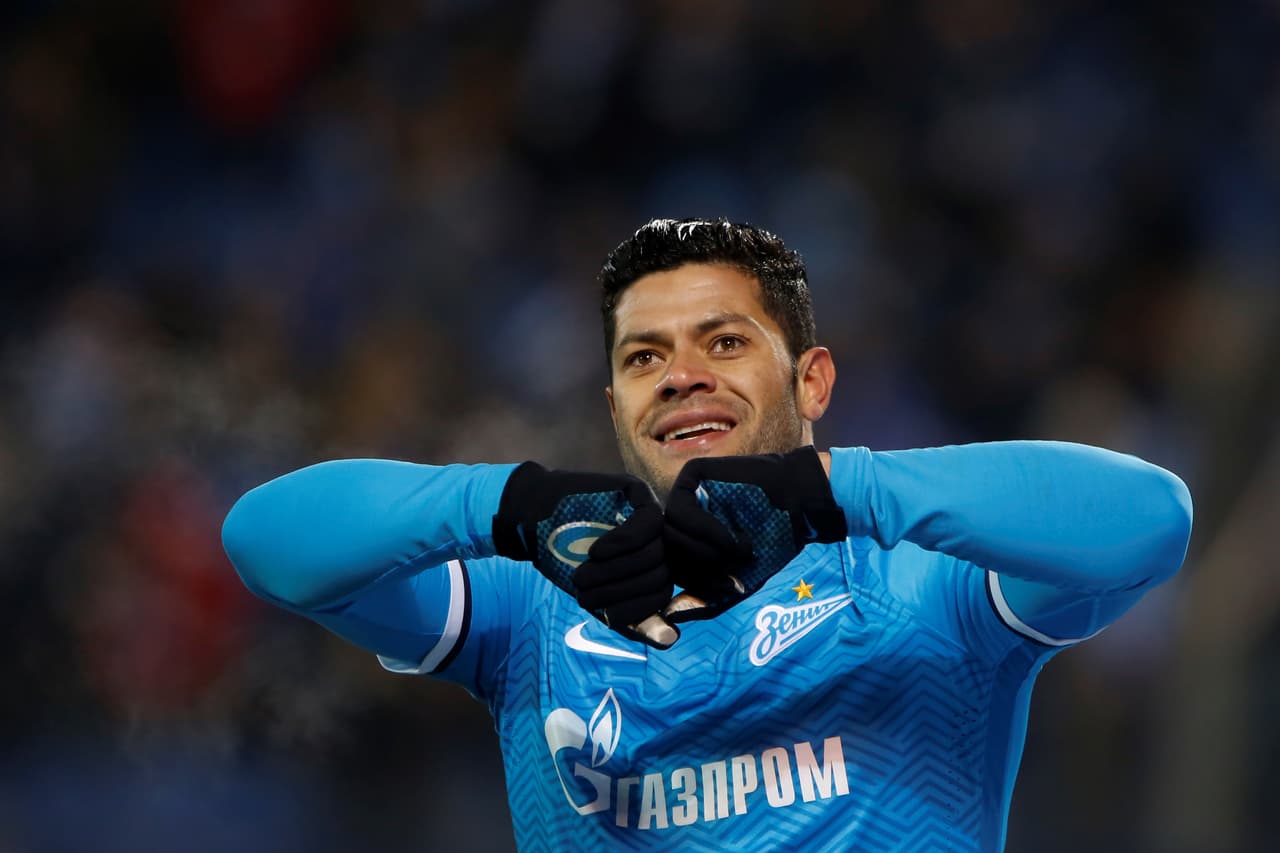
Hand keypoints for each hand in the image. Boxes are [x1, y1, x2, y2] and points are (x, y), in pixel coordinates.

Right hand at [492, 462, 678, 647]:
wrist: (533, 519)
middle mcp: (657, 542)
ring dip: (616, 570)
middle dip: (620, 591)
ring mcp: (650, 516)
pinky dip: (622, 544)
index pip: (663, 596)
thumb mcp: (597, 597)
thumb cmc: (564, 558)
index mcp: (651, 567)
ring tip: (584, 573)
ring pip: (657, 552)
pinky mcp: (639, 492)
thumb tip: (671, 639)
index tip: (603, 614)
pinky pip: (649, 523)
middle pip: (662, 575)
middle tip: (582, 591)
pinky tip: (596, 551)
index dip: (634, 610)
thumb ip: (631, 619)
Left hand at [662, 446, 847, 621]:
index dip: (697, 586)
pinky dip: (706, 531)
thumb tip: (669, 615)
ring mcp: (684, 493)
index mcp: (686, 540)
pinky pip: (680, 508)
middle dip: (702, 570)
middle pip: (666, 552)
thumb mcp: (740, 579)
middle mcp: (680, 517)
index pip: (670, 568)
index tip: (730, 588)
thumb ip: (707, 599)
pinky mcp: (691, 473)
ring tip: (741, 553)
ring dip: (705, 552)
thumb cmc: (772, 542)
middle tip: (736, 572)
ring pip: (669, 533)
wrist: (801, 504)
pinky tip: (735, 538)